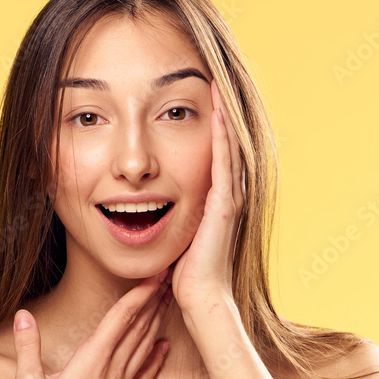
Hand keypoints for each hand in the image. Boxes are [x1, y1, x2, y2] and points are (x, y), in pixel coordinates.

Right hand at [11, 270, 172, 378]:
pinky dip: (156, 358)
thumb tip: (22, 315)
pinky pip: (145, 376)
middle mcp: (112, 373)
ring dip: (157, 323)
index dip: (139, 294)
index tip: (154, 275)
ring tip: (167, 302)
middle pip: (139, 329)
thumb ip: (28, 346)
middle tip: (167, 278)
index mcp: (92, 361)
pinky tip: (164, 348)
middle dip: (153, 301)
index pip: (121, 319)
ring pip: (145, 348)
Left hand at [170, 78, 245, 314]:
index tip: (201, 99)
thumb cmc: (183, 275)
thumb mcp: (176, 237)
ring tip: (216, 84)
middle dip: (221, 113)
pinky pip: (223, 162)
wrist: (200, 298)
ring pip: (229, 147)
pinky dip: (221, 135)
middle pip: (228, 144)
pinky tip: (215, 111)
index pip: (216, 154)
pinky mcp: (224, 204)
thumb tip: (149, 210)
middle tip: (214, 79)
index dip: (212, 126)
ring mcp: (229, 199)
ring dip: (223, 115)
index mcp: (216, 201)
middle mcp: (227, 195)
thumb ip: (171, 219)